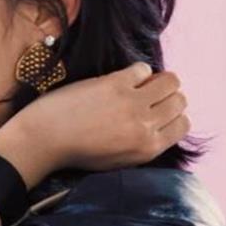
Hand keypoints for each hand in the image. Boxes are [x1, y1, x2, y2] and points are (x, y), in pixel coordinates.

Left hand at [0, 62, 190, 190]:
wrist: (42, 140)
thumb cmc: (73, 149)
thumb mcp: (118, 157)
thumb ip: (142, 142)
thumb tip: (159, 120)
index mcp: (148, 149)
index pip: (183, 124)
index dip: (172, 113)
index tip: (157, 109)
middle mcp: (145, 126)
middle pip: (179, 100)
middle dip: (167, 95)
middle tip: (146, 93)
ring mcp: (132, 103)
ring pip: (169, 81)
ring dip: (157, 79)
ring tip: (137, 84)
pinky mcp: (114, 84)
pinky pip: (142, 68)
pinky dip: (136, 70)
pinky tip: (119, 78)